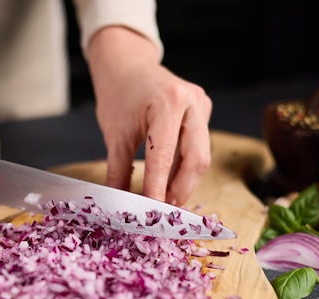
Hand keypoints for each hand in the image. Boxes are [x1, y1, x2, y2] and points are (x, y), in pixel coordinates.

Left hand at [87, 27, 211, 205]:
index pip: (164, 155)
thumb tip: (120, 206)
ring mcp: (202, 105)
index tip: (151, 212)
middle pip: (196, 159)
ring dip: (184, 182)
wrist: (128, 66)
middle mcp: (192, 101)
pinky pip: (199, 147)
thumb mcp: (115, 135)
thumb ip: (118, 172)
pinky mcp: (204, 111)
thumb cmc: (119, 95)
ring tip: (164, 200)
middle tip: (163, 211)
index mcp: (168, 102)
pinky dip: (185, 168)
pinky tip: (170, 182)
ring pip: (201, 156)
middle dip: (180, 189)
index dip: (158, 187)